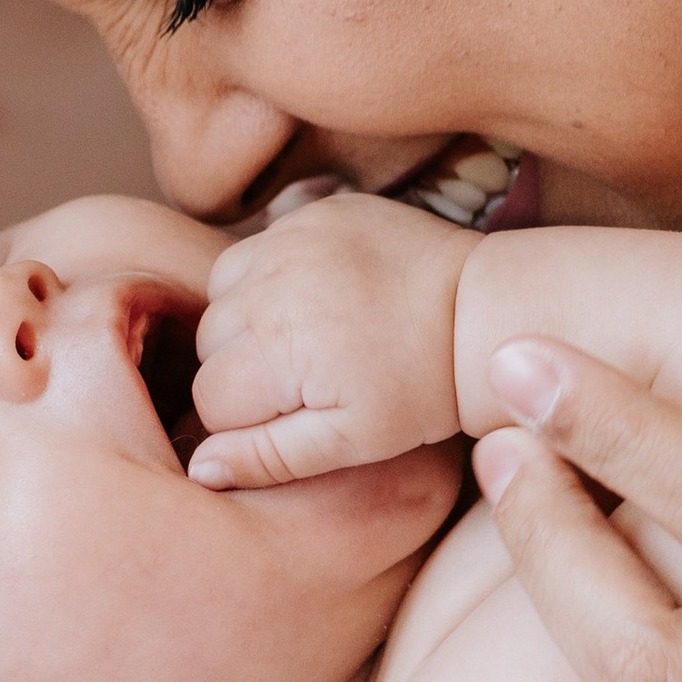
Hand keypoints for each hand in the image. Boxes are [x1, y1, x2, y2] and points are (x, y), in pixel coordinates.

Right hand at [190, 192, 475, 486]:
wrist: (481, 307)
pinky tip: (314, 299)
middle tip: (310, 378)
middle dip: (246, 370)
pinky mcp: (313, 212)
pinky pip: (255, 249)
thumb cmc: (422, 386)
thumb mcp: (352, 440)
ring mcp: (291, 236)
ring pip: (222, 294)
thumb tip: (199, 469)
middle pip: (209, 344)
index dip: (249, 420)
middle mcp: (271, 281)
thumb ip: (269, 457)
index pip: (211, 399)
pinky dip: (268, 277)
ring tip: (307, 340)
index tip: (302, 414)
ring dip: (248, 321)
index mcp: (276, 345)